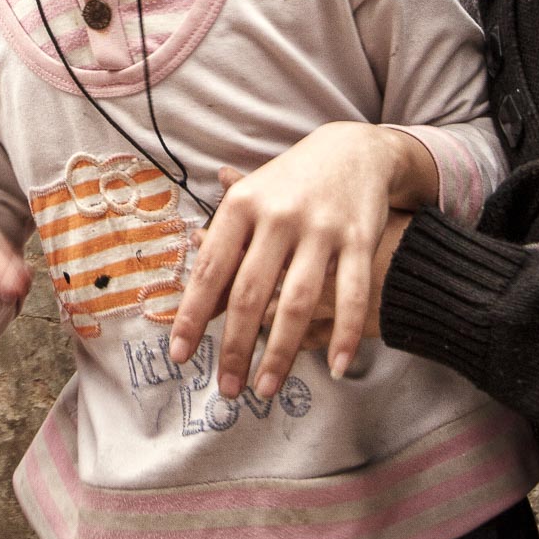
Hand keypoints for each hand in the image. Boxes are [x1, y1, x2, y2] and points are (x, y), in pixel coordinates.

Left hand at [165, 123, 434, 398]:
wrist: (356, 150)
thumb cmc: (290, 185)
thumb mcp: (251, 202)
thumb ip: (225, 249)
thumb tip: (198, 306)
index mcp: (242, 204)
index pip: (209, 269)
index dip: (192, 316)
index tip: (179, 355)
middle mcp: (278, 215)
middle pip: (249, 293)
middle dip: (235, 348)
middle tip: (226, 388)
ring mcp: (320, 227)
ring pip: (296, 301)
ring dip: (280, 352)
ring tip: (266, 388)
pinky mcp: (359, 237)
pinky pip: (350, 295)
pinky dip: (343, 334)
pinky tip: (334, 368)